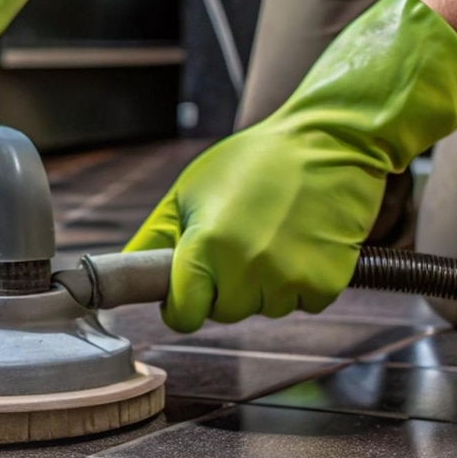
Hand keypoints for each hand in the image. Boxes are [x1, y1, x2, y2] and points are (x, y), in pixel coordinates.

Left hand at [126, 122, 387, 330]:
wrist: (329, 142)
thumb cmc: (255, 159)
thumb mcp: (191, 190)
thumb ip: (156, 238)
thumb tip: (127, 271)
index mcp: (205, 246)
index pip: (184, 315)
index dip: (182, 306)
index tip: (188, 293)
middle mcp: (245, 268)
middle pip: (225, 312)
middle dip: (226, 288)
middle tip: (239, 244)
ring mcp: (287, 278)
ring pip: (265, 308)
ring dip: (265, 285)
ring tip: (275, 236)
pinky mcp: (325, 282)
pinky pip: (302, 302)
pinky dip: (301, 282)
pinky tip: (302, 243)